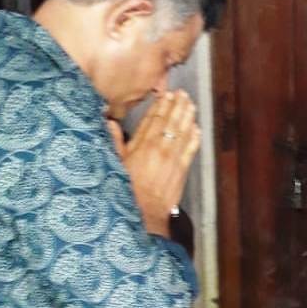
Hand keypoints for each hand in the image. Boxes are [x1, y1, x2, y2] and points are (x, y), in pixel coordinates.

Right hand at [114, 90, 200, 237]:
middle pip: (170, 122)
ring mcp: (172, 158)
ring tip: (190, 105)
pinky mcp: (182, 170)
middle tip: (182, 94)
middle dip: (177, 106)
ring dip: (187, 117)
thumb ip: (114, 141)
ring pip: (182, 132)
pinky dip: (194, 138)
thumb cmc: (126, 190)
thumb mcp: (115, 164)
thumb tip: (108, 123)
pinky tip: (197, 128)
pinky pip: (190, 149)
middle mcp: (158, 148)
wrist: (144, 213)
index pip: (153, 119)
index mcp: (141, 145)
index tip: (166, 95)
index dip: (161, 105)